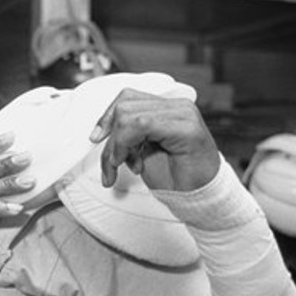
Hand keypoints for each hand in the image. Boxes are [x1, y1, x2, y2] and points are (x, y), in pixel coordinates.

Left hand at [90, 89, 219, 191]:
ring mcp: (183, 113)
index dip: (106, 117)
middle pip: (124, 106)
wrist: (198, 198)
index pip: (127, 98)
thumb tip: (99, 132)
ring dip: (117, 146)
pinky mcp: (187, 127)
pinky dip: (127, 145)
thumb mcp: (140, 150)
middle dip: (111, 139)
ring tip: (124, 167)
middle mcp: (176, 105)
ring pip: (128, 116)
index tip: (96, 138)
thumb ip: (125, 135)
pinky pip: (142, 124)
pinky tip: (134, 165)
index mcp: (166, 107)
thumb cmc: (173, 176)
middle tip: (113, 164)